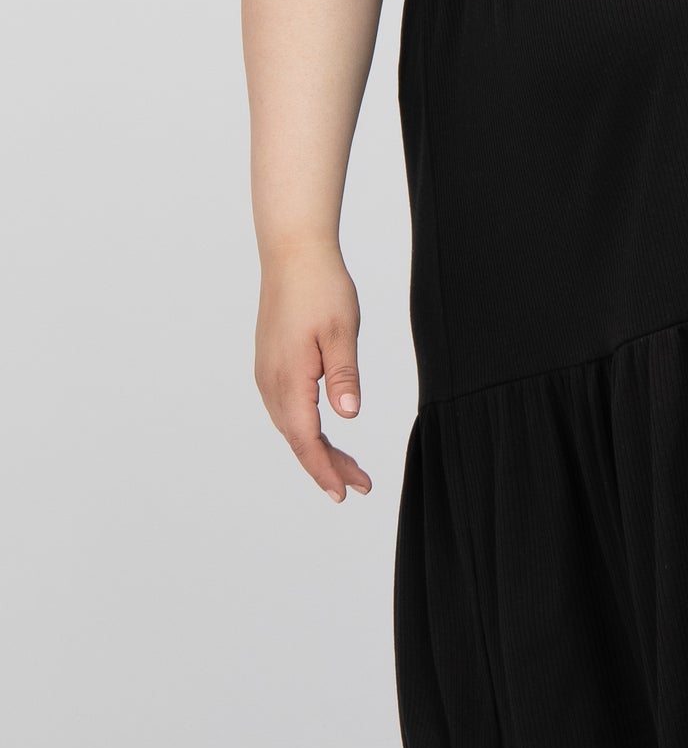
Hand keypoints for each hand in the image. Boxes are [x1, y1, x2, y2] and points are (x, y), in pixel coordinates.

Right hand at [254, 240, 372, 504]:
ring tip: (348, 466)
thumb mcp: (341, 332)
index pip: (306, 439)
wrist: (292, 254)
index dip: (325, 470)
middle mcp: (271, 382)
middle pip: (298, 439)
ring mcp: (267, 373)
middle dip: (327, 466)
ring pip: (291, 425)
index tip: (344, 493)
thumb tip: (347, 416)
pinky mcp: (270, 363)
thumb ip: (343, 376)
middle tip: (360, 485)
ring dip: (317, 448)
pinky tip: (323, 431)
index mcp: (289, 378)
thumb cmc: (321, 288)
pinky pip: (286, 408)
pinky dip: (306, 427)